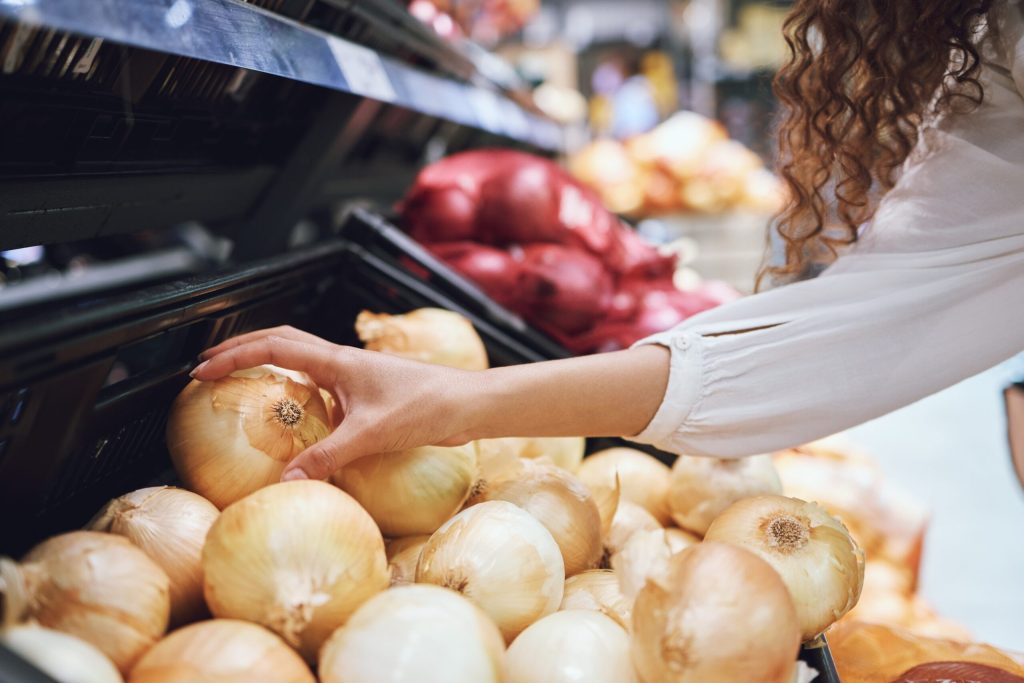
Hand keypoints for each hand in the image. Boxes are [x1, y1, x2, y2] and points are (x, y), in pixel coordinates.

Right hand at [191, 326, 477, 480]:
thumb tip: (286, 481)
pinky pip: (322, 385)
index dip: (235, 356)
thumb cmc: (427, 408)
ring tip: (242, 384)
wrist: (469, 404)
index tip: (203, 370)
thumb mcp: (371, 435)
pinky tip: (296, 418)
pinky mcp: (367, 393)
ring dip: (269, 364)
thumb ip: (327, 458)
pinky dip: (298, 391)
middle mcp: (343, 363)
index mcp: (337, 362)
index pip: (274, 347)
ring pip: (302, 360)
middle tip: (209, 366)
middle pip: (282, 341)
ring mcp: (355, 376)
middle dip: (242, 350)